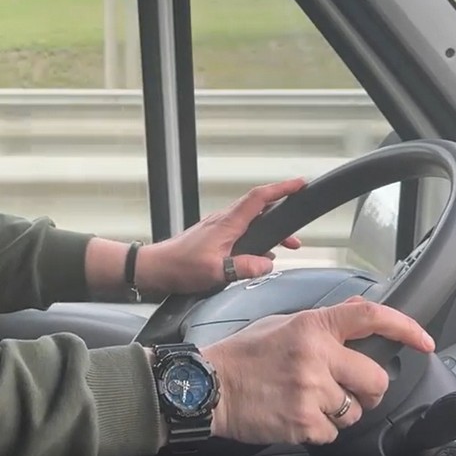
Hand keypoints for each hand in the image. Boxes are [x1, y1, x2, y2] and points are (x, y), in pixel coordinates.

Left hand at [134, 179, 306, 294]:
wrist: (155, 268)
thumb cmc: (179, 267)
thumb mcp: (216, 271)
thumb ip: (244, 267)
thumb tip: (268, 264)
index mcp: (227, 223)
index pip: (258, 198)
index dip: (281, 188)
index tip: (300, 184)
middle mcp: (223, 220)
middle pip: (259, 207)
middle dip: (282, 213)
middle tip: (298, 226)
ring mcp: (218, 228)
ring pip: (251, 221)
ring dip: (271, 230)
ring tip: (287, 245)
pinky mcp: (214, 237)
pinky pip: (242, 232)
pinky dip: (257, 239)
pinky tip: (261, 256)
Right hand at [200, 297, 435, 444]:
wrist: (210, 387)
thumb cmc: (243, 355)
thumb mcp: (281, 324)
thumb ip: (322, 322)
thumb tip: (357, 313)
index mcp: (312, 327)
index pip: (369, 316)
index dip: (405, 328)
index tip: (423, 341)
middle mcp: (315, 356)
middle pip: (376, 380)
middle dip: (367, 389)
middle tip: (348, 389)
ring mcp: (311, 392)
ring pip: (356, 412)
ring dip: (340, 411)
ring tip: (308, 400)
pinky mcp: (305, 422)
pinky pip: (333, 433)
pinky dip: (319, 429)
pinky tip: (296, 414)